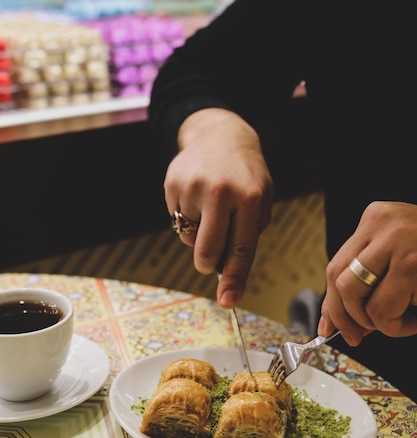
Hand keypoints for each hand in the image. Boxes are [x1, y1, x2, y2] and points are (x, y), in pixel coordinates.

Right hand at [164, 108, 273, 307]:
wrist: (220, 136)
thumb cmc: (245, 176)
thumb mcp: (261, 198)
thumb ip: (248, 233)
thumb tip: (227, 271)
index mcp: (250, 198)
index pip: (242, 248)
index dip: (234, 279)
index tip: (228, 301)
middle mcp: (221, 192)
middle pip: (208, 250)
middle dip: (208, 263)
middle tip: (211, 259)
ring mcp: (194, 187)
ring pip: (189, 238)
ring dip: (198, 233)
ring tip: (210, 208)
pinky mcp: (173, 183)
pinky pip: (176, 220)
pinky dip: (186, 217)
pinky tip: (197, 197)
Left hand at [318, 201, 416, 343]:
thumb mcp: (399, 256)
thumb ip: (369, 278)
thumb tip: (333, 320)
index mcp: (378, 218)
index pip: (336, 264)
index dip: (331, 302)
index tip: (330, 325)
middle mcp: (384, 225)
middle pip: (339, 279)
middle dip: (344, 316)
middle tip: (359, 335)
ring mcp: (400, 243)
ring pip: (357, 296)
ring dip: (376, 322)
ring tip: (401, 321)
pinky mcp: (413, 266)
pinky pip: (384, 310)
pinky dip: (396, 326)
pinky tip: (415, 320)